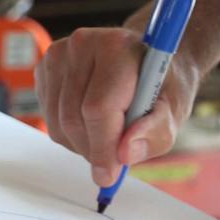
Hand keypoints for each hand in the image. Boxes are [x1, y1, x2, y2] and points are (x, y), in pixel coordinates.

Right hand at [37, 26, 199, 185]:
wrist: (148, 61)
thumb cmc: (162, 85)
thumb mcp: (174, 111)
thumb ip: (156, 132)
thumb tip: (125, 154)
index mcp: (118, 47)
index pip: (98, 108)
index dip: (103, 147)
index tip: (109, 176)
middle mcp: (84, 44)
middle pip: (74, 119)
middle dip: (94, 150)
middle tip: (115, 160)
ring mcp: (59, 54)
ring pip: (57, 123)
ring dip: (81, 145)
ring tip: (109, 137)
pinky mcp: (45, 68)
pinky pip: (49, 118)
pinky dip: (70, 134)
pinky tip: (93, 123)